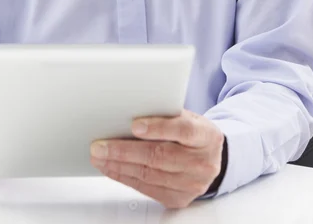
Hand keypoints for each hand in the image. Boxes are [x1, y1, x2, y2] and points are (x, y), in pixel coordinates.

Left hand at [90, 109, 223, 208]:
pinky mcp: (179, 198)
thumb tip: (131, 113)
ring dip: (119, 166)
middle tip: (100, 146)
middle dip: (125, 151)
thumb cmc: (194, 133)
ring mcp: (191, 184)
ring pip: (150, 175)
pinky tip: (112, 169)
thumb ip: (166, 115)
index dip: (159, 127)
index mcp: (206, 136)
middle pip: (160, 156)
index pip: (183, 130)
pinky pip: (147, 189)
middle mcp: (202, 163)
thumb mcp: (188, 117)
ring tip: (100, 156)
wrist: (212, 160)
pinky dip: (126, 177)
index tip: (134, 124)